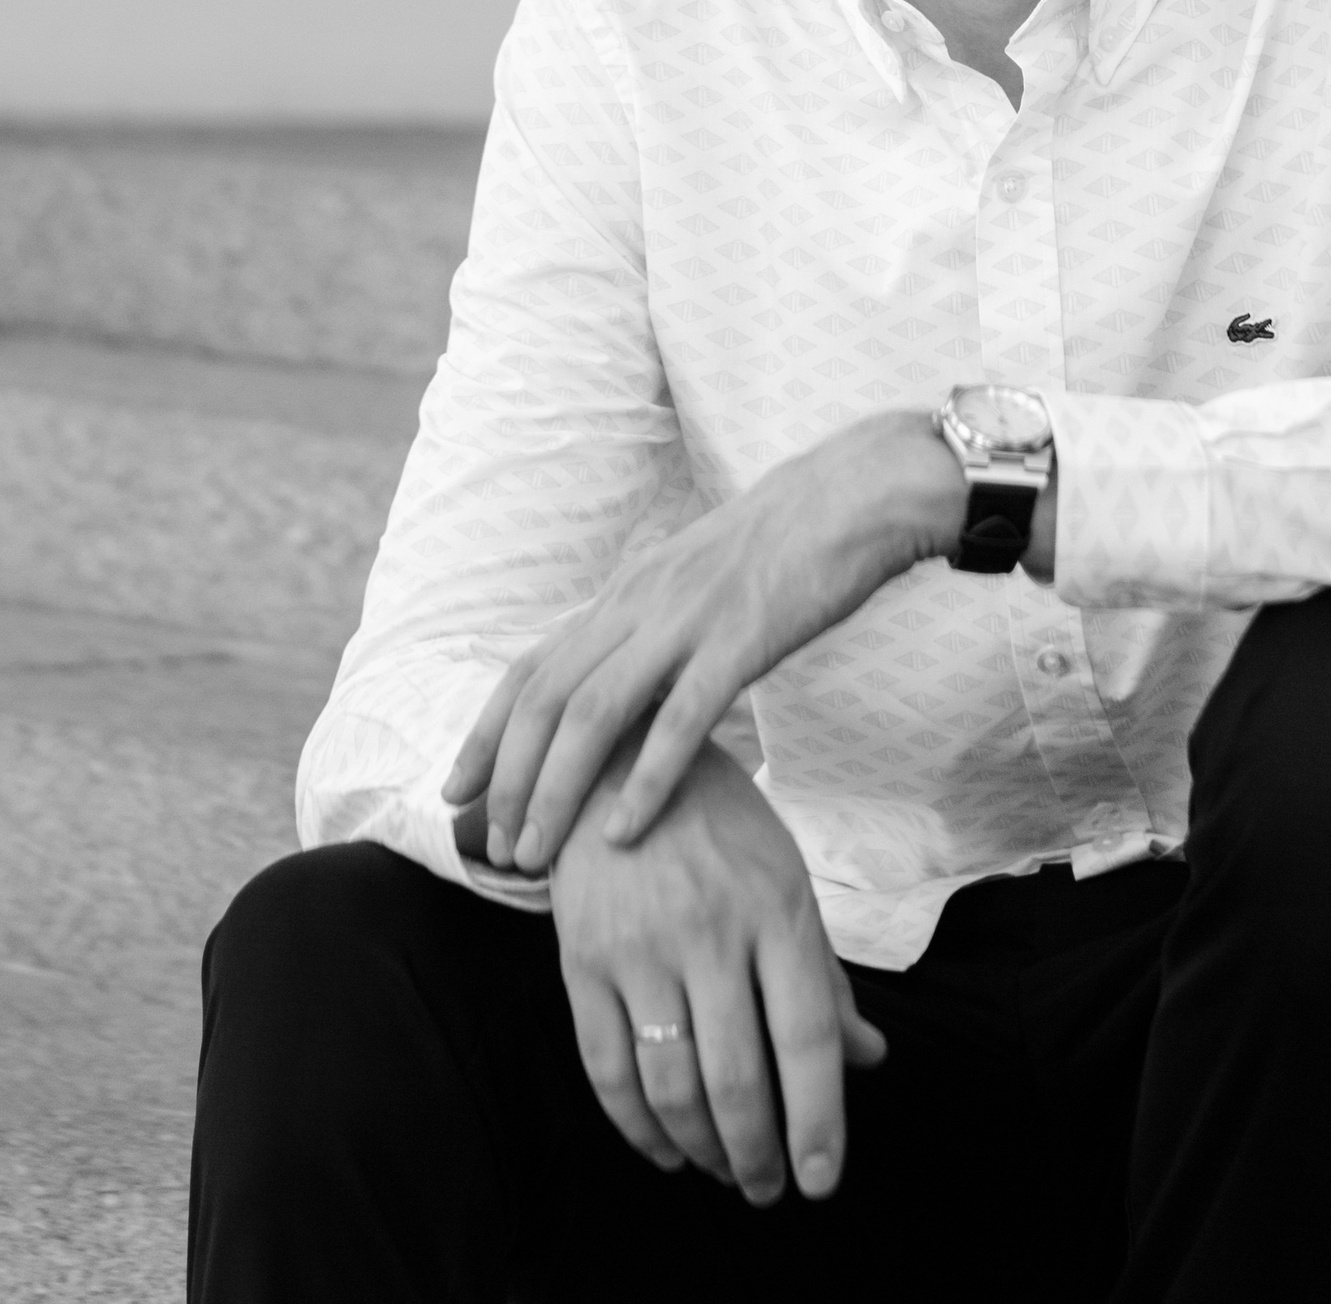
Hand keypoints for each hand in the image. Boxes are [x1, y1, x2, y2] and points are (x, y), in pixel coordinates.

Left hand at [442, 408, 965, 871]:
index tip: (456, 791)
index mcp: (627, 591)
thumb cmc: (788, 542)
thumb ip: (656, 620)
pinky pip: (678, 718)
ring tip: (536, 854)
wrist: (856, 493)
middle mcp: (639, 602)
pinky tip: (624, 833)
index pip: (531, 667)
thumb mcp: (697, 575)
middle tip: (492, 846)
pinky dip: (642, 780)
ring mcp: (686, 620)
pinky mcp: (740, 639)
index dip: (486, 733)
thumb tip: (627, 673)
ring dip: (555, 790)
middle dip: (507, 777)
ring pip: (592, 712)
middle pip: (545, 697)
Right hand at [552, 736, 886, 1202]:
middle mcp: (709, 929)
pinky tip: (664, 1149)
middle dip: (757, 1153)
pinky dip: (636, 1126)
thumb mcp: (785, 880)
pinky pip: (607, 1067)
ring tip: (725, 1171)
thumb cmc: (720, 827)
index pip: (807, 1035)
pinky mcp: (582, 960)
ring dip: (701, 1148)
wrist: (616, 759)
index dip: (818, 1118)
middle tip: (769, 1190)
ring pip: (671, 1083)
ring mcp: (640, 946)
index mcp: (775, 907)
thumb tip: (869, 1058)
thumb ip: (822, 975)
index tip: (822, 1179)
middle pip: (737, 1075)